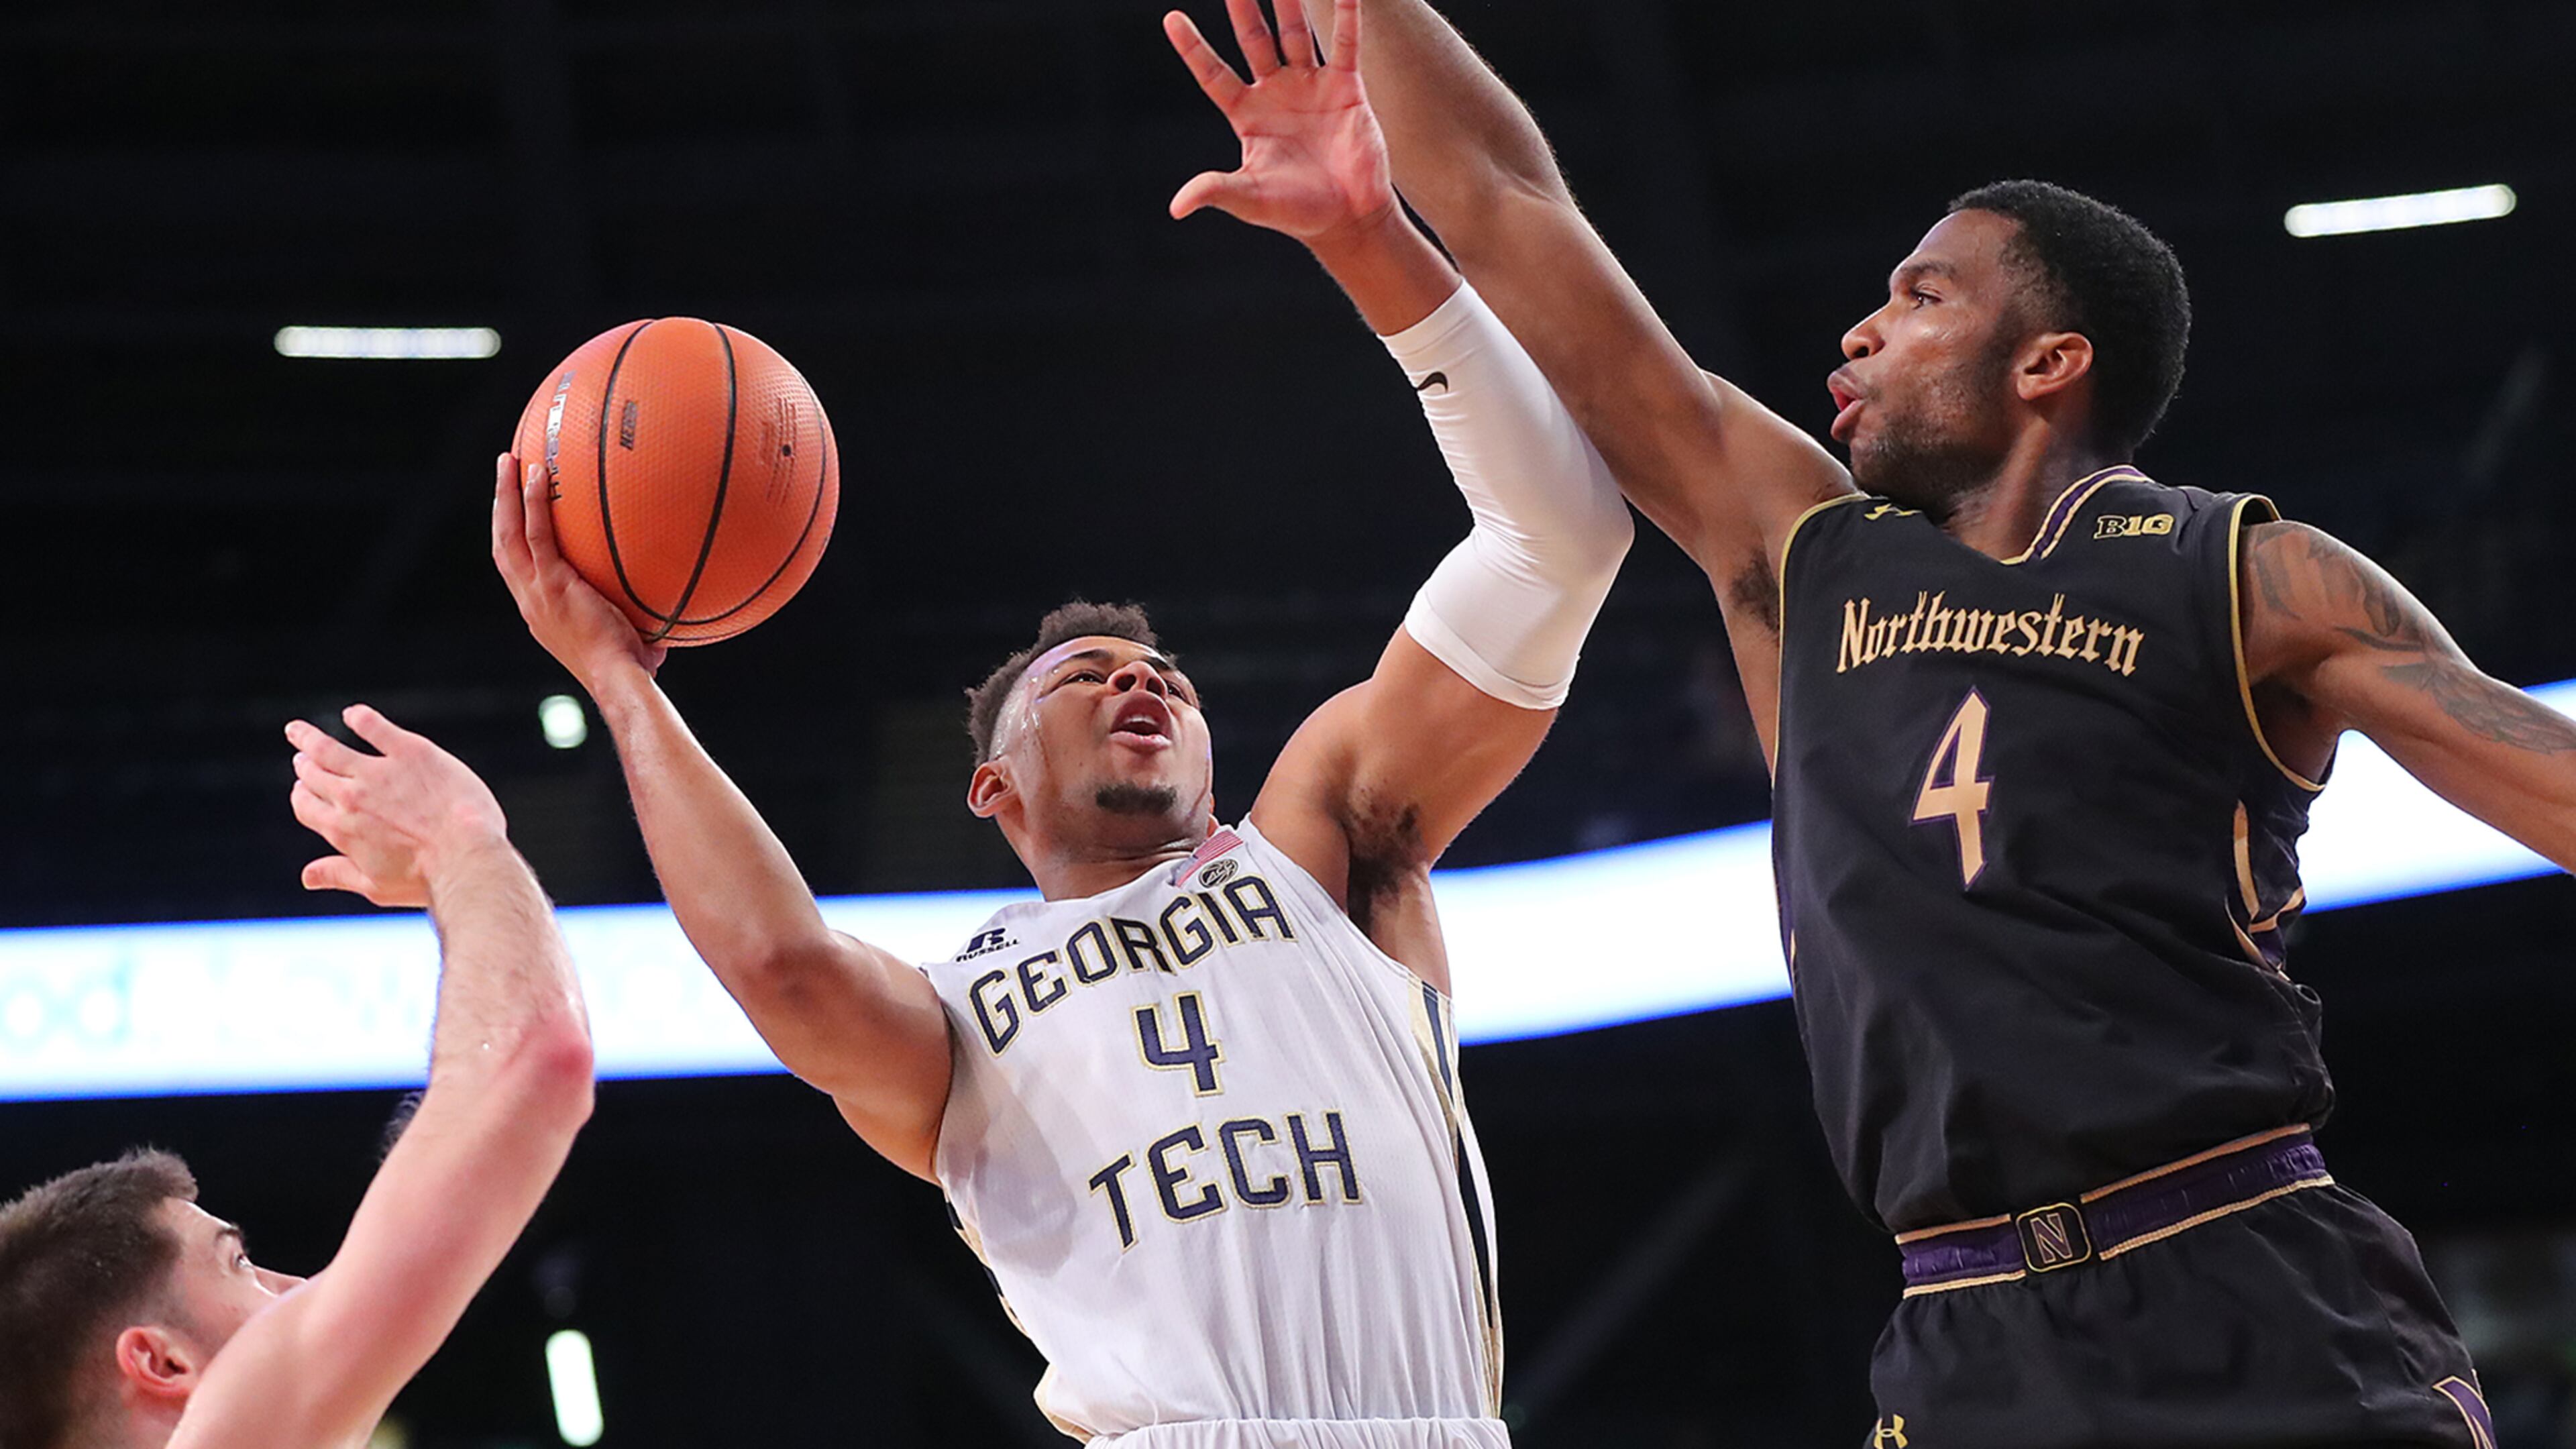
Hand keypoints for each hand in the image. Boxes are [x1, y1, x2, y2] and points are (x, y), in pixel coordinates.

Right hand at [287, 706, 510, 907]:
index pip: (307, 806)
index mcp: (342, 830)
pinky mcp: (410, 752)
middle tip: (302, 757)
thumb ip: (340, 875)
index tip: (302, 789)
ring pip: (329, 749)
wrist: (466, 856)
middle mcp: (352, 798)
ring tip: (298, 730)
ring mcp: (379, 772)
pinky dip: (359, 718)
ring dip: (309, 737)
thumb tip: (308, 876)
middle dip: (305, 765)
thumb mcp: (377, 886)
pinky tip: (354, 714)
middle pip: (314, 775)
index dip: (302, 796)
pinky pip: (375, 727)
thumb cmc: (427, 878)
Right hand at [491, 453, 666, 693]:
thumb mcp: (627, 638)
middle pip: (502, 544)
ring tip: (509, 459)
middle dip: (499, 506)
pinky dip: (532, 504)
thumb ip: (639, 621)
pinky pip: (536, 535)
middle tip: (505, 471)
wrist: (618, 679)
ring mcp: (535, 592)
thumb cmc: (630, 668)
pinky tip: (538, 474)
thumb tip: (671, 619)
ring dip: (505, 495)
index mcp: (540, 610)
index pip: (518, 569)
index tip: (515, 513)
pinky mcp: (551, 585)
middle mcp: (529, 600)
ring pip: (507, 534)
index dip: (512, 539)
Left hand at [1165, 0, 1393, 245]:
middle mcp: (1275, 93)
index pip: (1213, 74)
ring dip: (1288, 1)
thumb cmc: (1297, 211)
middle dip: (1242, 8)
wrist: (1349, 219)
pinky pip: (1344, 44)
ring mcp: (1310, 86)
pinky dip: (1346, 16)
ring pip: (1295, 33)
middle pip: (1253, 39)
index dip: (1193, 48)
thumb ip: (1216, 190)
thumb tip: (1177, 207)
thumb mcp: (1251, 199)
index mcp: (1247, 115)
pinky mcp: (1346, 87)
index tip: (1171, 19)